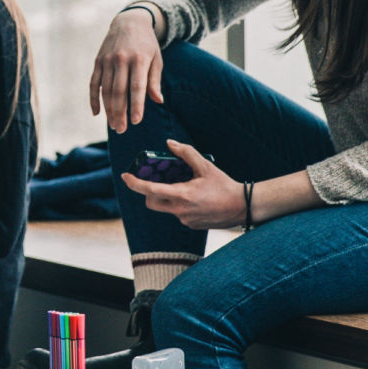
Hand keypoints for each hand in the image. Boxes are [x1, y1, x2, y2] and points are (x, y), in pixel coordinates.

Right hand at [90, 7, 163, 132]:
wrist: (129, 21)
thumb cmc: (146, 44)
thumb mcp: (156, 58)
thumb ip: (154, 80)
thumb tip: (157, 101)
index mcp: (139, 59)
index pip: (137, 86)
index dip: (136, 105)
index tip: (136, 121)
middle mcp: (121, 59)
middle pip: (119, 91)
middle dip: (120, 112)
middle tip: (121, 129)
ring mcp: (107, 60)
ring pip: (106, 90)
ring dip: (108, 110)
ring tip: (113, 125)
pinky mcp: (98, 62)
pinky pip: (94, 84)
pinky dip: (94, 99)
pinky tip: (97, 113)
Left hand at [122, 140, 245, 229]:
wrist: (243, 207)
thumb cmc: (224, 185)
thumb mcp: (206, 166)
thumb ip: (186, 153)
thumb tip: (169, 143)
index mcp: (182, 195)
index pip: (150, 191)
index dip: (134, 183)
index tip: (125, 176)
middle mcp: (179, 210)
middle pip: (151, 202)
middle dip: (149, 192)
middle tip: (156, 181)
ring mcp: (184, 219)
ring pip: (165, 208)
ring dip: (167, 197)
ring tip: (184, 187)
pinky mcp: (190, 225)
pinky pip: (177, 214)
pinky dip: (179, 204)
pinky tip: (195, 198)